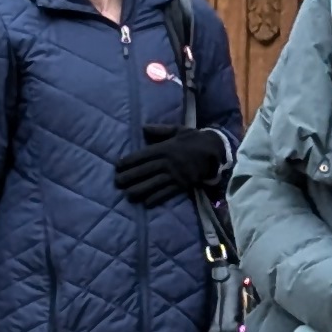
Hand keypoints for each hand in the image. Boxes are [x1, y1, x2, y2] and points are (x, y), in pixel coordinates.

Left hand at [114, 122, 229, 205]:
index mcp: (165, 148)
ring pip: (154, 183)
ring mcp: (176, 174)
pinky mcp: (183, 184)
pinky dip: (157, 198)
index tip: (117, 166)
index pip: (143, 155)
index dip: (129, 161)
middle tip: (117, 182)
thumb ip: (159, 130)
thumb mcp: (177, 129)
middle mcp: (168, 162)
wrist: (214, 150)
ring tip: (127, 195)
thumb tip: (142, 128)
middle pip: (145, 170)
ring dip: (140, 189)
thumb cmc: (194, 139)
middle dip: (130, 176)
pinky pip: (168, 192)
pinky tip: (146, 203)